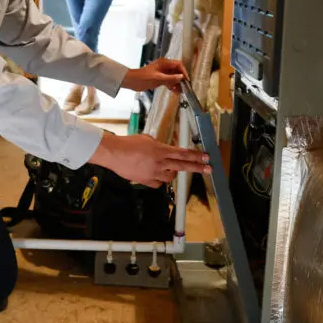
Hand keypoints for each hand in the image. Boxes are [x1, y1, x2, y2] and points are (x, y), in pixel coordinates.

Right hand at [90, 133, 210, 187]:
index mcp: (160, 150)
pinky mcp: (146, 181)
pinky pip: (158, 183)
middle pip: (182, 166)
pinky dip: (159, 179)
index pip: (183, 153)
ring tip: (168, 168)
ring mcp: (153, 173)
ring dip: (172, 172)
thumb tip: (164, 148)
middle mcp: (160, 162)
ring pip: (170, 176)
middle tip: (208, 169)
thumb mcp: (147, 139)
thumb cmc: (128, 144)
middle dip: (197, 167)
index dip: (195, 156)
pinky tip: (156, 174)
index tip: (205, 157)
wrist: (114, 153)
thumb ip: (158, 144)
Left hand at [122, 58, 187, 92]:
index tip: (186, 79)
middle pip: (177, 71)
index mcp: (164, 63)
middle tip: (185, 86)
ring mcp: (162, 73)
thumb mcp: (158, 78)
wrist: (132, 81)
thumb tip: (181, 77)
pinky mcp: (159, 79)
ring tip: (180, 91)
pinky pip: (169, 81)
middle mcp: (164, 67)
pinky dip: (172, 86)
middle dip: (181, 79)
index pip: (178, 65)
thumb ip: (170, 78)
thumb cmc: (143, 77)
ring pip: (173, 77)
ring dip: (177, 83)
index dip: (184, 71)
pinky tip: (175, 91)